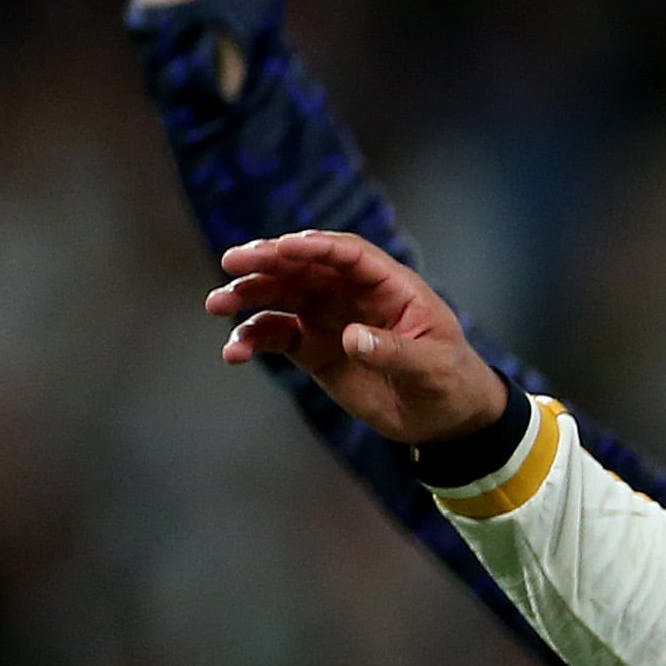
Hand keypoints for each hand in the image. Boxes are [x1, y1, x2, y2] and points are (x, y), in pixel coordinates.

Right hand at [205, 231, 510, 442]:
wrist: (443, 418)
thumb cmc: (449, 381)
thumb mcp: (431, 368)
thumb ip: (393, 352)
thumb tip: (351, 337)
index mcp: (391, 286)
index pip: (349, 254)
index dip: (316, 247)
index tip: (283, 247)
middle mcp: (354, 294)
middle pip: (305, 266)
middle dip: (268, 261)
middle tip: (232, 262)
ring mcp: (330, 317)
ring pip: (281, 295)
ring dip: (248, 296)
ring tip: (217, 305)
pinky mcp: (313, 347)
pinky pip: (276, 334)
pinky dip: (252, 339)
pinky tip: (234, 352)